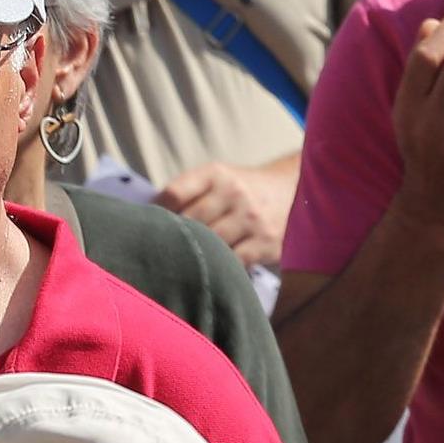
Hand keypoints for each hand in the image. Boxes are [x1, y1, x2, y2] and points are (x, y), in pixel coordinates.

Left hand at [160, 156, 297, 267]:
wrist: (293, 191)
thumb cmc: (242, 188)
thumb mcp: (218, 178)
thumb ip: (189, 192)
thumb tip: (150, 214)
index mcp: (216, 173)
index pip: (175, 193)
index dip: (158, 212)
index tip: (150, 224)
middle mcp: (234, 193)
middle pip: (191, 221)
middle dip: (177, 237)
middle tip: (163, 251)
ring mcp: (251, 219)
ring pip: (212, 243)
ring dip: (198, 254)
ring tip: (186, 262)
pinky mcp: (266, 243)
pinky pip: (234, 261)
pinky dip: (222, 266)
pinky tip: (214, 268)